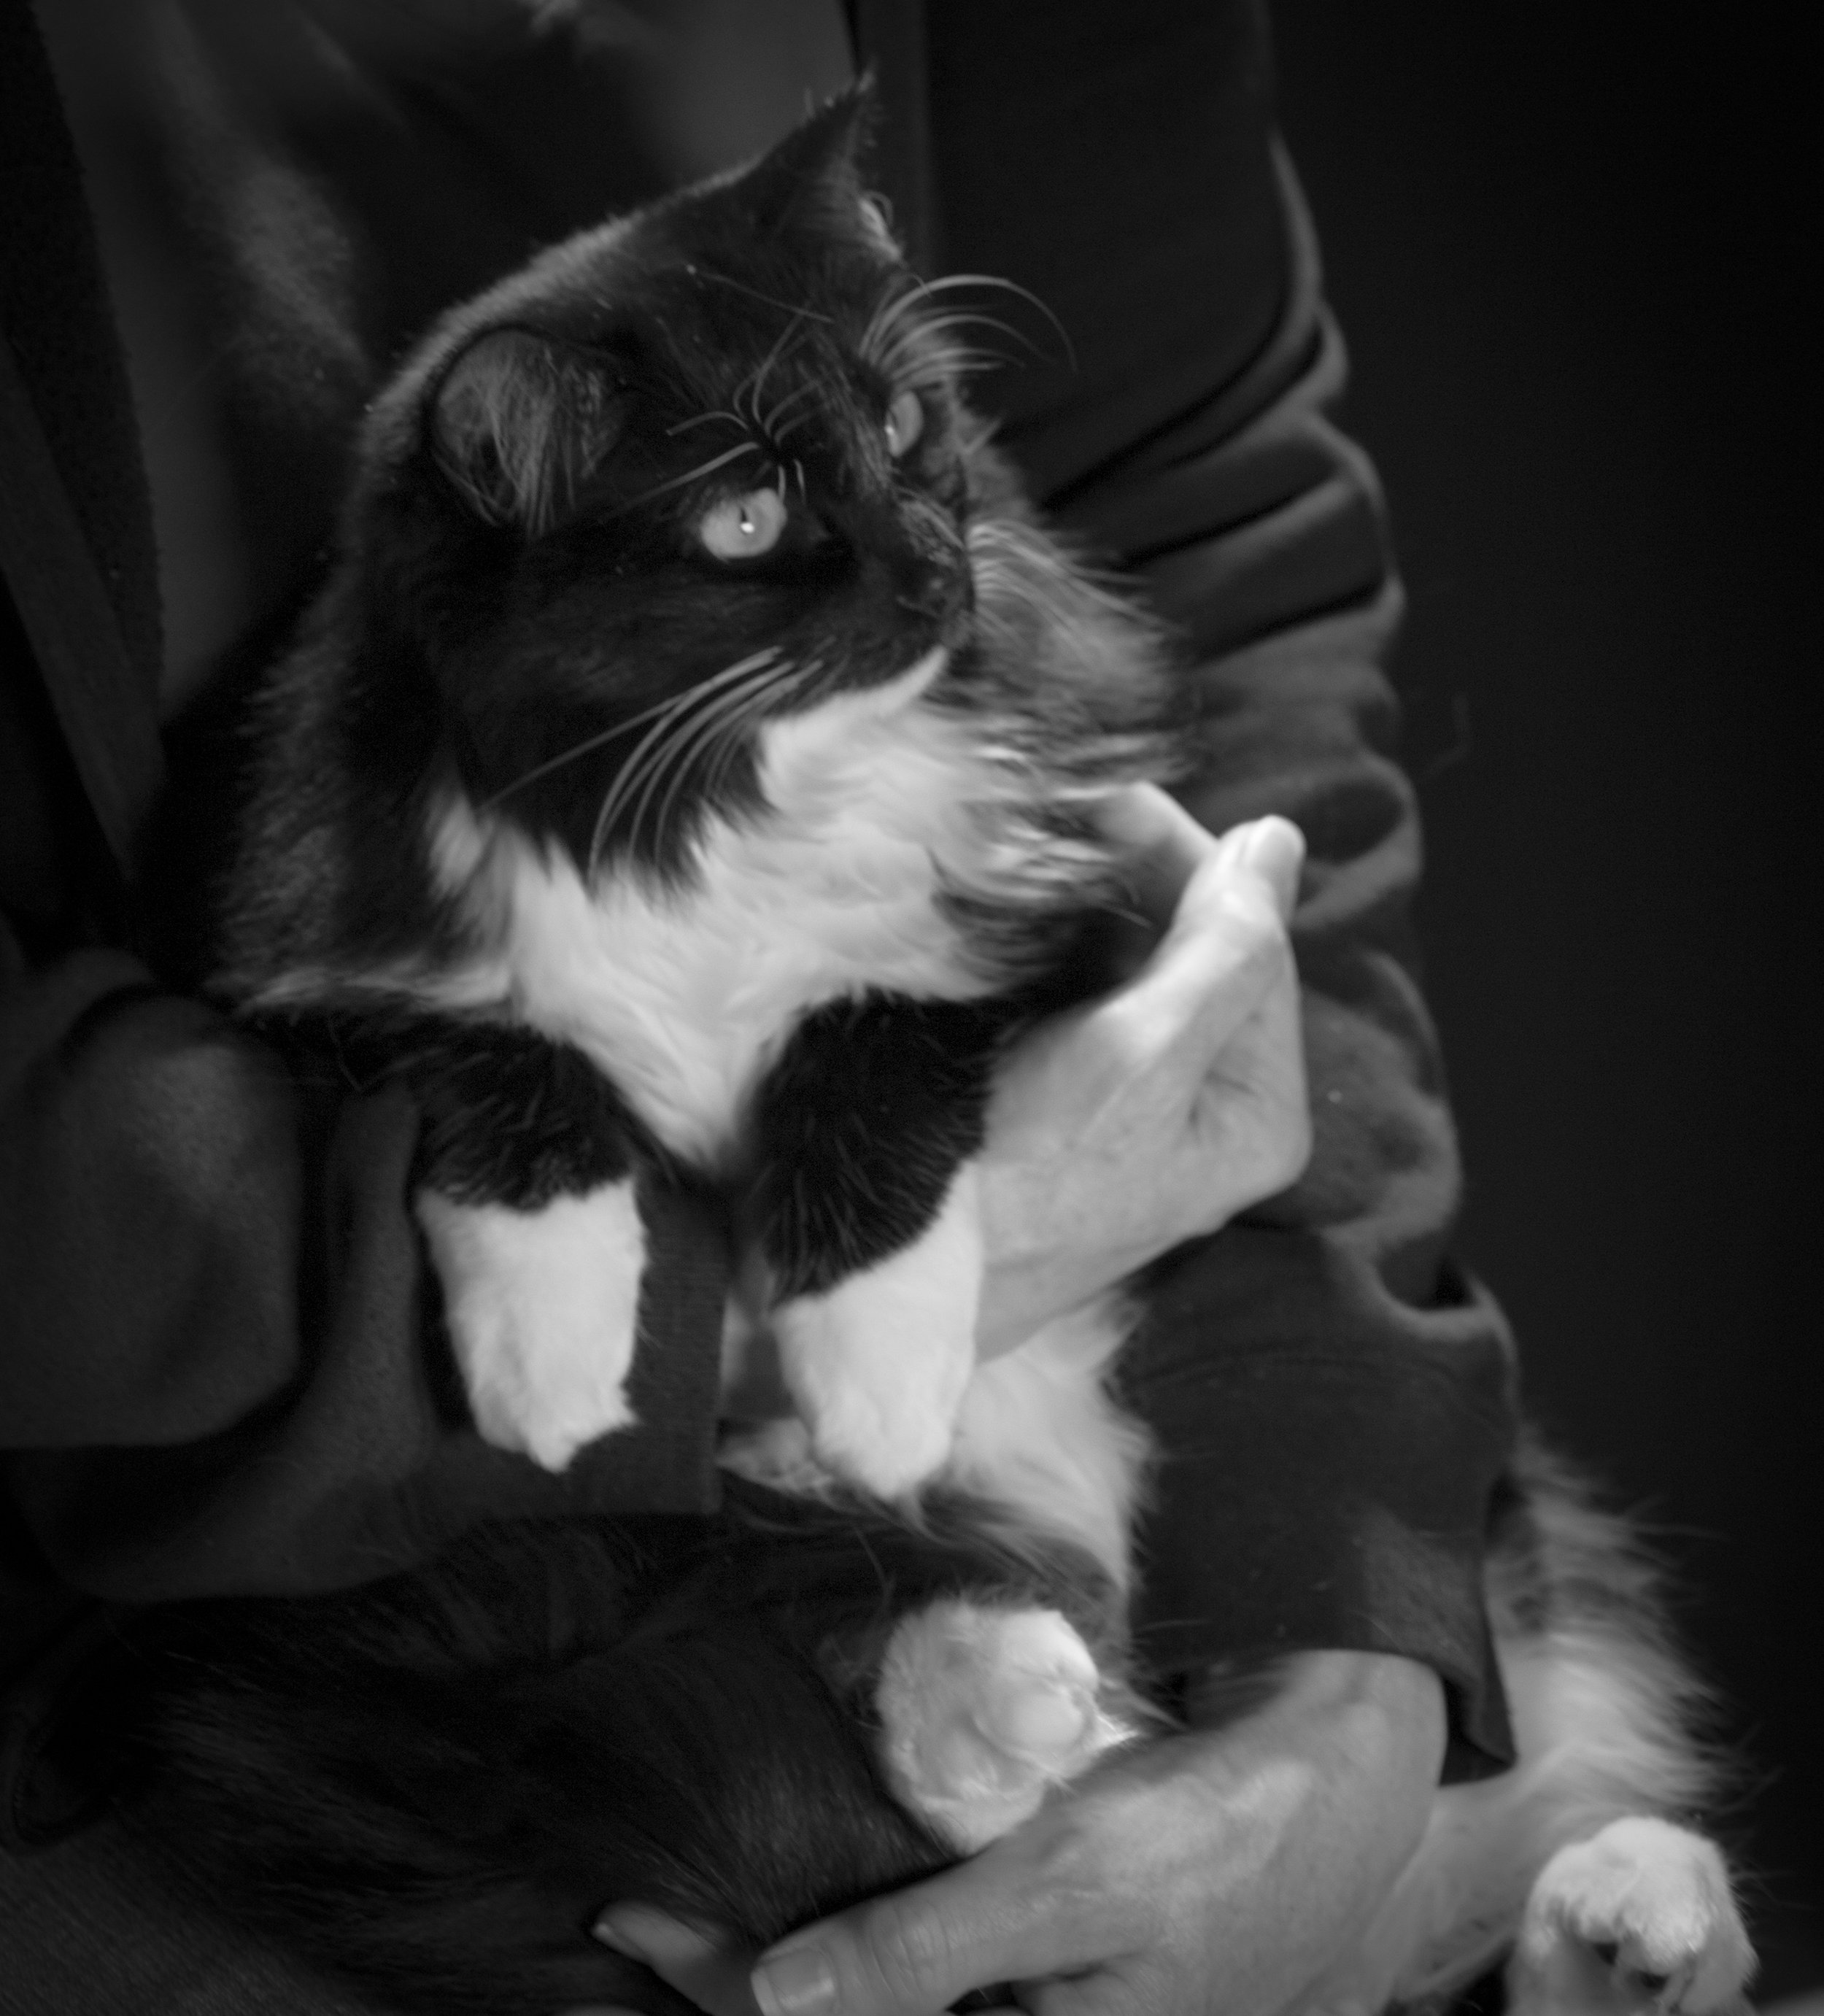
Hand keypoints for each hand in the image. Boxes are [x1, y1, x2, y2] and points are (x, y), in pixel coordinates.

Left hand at [582, 1650, 1445, 2015]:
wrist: (1342, 1783)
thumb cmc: (1224, 1838)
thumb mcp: (1074, 1888)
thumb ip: (928, 1954)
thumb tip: (778, 1996)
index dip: (726, 1988)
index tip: (633, 1920)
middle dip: (749, 1983)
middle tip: (647, 1917)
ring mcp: (1038, 2000)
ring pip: (893, 1995)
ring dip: (807, 1957)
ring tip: (708, 1911)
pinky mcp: (1052, 1959)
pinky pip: (937, 1962)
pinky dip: (871, 1926)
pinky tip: (822, 1888)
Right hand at [975, 785, 1309, 1356]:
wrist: (889, 1290)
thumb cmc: (1019, 1180)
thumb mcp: (1137, 1058)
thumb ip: (1223, 949)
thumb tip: (1281, 844)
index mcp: (1259, 1113)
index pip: (1250, 941)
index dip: (1187, 856)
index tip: (1105, 797)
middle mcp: (1213, 1116)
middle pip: (1199, 952)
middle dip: (1135, 877)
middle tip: (1060, 812)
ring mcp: (1139, 1117)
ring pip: (1137, 971)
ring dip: (1089, 905)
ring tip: (1029, 847)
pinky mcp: (1069, 1114)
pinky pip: (1085, 1004)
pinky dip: (1054, 950)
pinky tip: (1011, 916)